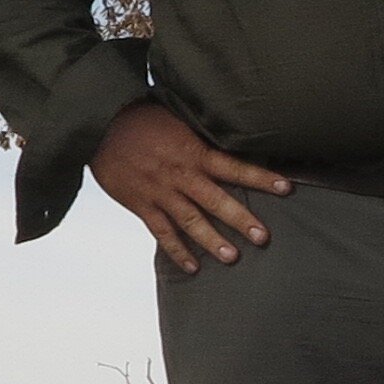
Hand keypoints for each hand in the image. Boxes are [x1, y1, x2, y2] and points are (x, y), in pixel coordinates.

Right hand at [90, 100, 290, 272]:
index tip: (286, 188)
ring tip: (232, 257)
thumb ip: (202, 134)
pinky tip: (193, 266)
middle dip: (241, 219)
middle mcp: (180, 175)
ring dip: (212, 240)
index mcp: (193, 151)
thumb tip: (233, 135)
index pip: (234, 166)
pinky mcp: (140, 204)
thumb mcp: (177, 118)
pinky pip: (162, 232)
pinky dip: (177, 250)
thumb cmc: (140, 116)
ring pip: (190, 220)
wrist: (97, 123)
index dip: (261, 178)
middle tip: (263, 237)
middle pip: (216, 199)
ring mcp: (160, 192)